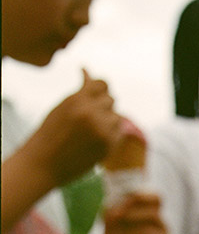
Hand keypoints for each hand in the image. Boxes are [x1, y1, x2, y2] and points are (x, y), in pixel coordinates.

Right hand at [33, 71, 120, 187]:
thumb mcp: (62, 107)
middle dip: (102, 106)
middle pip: (111, 100)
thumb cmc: (50, 132)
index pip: (103, 84)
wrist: (44, 163)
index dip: (101, 88)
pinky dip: (110, 134)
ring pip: (117, 117)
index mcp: (77, 100)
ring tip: (89, 130)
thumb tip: (87, 70)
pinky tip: (94, 140)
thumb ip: (79, 92)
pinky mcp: (108, 146)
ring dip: (107, 121)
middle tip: (89, 116)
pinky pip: (119, 133)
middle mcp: (92, 113)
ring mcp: (102, 131)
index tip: (97, 92)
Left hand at [99, 193, 167, 233]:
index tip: (127, 198)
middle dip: (132, 214)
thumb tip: (116, 210)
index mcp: (153, 214)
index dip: (142, 196)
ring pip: (147, 232)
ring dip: (128, 232)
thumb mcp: (112, 221)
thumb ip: (113, 210)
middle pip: (153, 214)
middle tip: (116, 217)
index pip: (156, 199)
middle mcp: (162, 227)